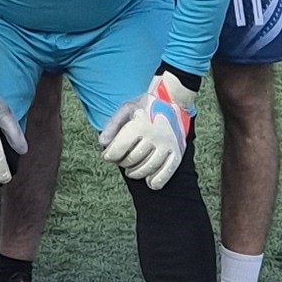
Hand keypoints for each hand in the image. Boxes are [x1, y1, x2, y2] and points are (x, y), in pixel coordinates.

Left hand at [96, 69, 200, 190]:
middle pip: (132, 160)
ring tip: (131, 170)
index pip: (119, 148)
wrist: (173, 101)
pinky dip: (157, 181)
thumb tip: (103, 143)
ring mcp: (168, 144)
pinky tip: (149, 181)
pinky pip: (167, 172)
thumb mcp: (126, 109)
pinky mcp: (178, 151)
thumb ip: (112, 125)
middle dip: (122, 163)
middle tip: (121, 160)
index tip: (108, 156)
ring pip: (148, 168)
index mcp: (140, 124)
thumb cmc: (145, 106)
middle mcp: (155, 135)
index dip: (110, 155)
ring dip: (136, 173)